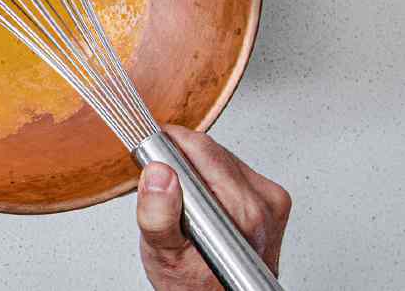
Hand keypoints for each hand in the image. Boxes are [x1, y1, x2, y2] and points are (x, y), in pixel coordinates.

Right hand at [136, 125, 290, 289]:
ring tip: (187, 207)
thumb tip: (158, 172)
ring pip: (220, 157)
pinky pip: (231, 170)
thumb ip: (158, 214)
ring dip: (196, 173)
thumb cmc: (195, 286)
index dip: (168, 149)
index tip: (154, 164)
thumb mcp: (163, 255)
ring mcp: (271, 201)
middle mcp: (264, 202)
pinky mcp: (271, 201)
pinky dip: (211, 181)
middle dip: (181, 164)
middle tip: (168, 195)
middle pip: (210, 150)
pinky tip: (203, 207)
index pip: (200, 148)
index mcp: (243, 211)